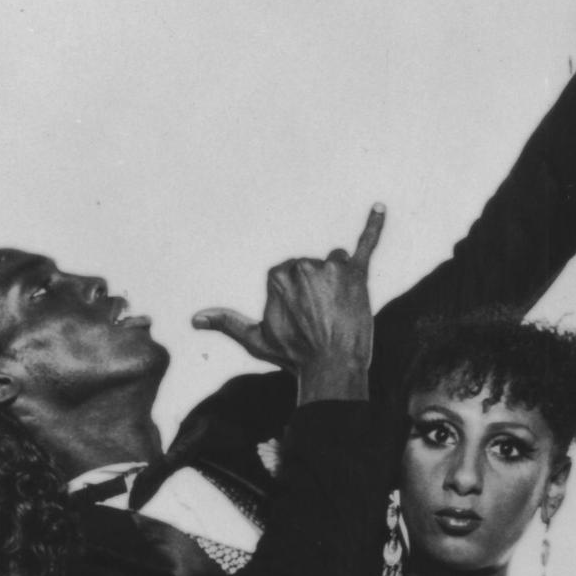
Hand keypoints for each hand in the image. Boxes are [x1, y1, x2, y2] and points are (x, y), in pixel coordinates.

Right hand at [193, 205, 383, 401]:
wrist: (332, 369)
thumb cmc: (293, 356)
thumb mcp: (255, 339)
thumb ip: (227, 322)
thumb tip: (195, 319)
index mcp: (278, 274)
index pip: (291, 276)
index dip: (298, 300)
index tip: (301, 321)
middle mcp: (303, 265)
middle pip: (314, 269)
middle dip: (318, 292)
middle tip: (322, 322)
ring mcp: (332, 268)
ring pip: (336, 264)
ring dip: (339, 284)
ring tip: (339, 313)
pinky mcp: (358, 274)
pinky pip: (367, 243)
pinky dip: (375, 225)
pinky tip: (381, 207)